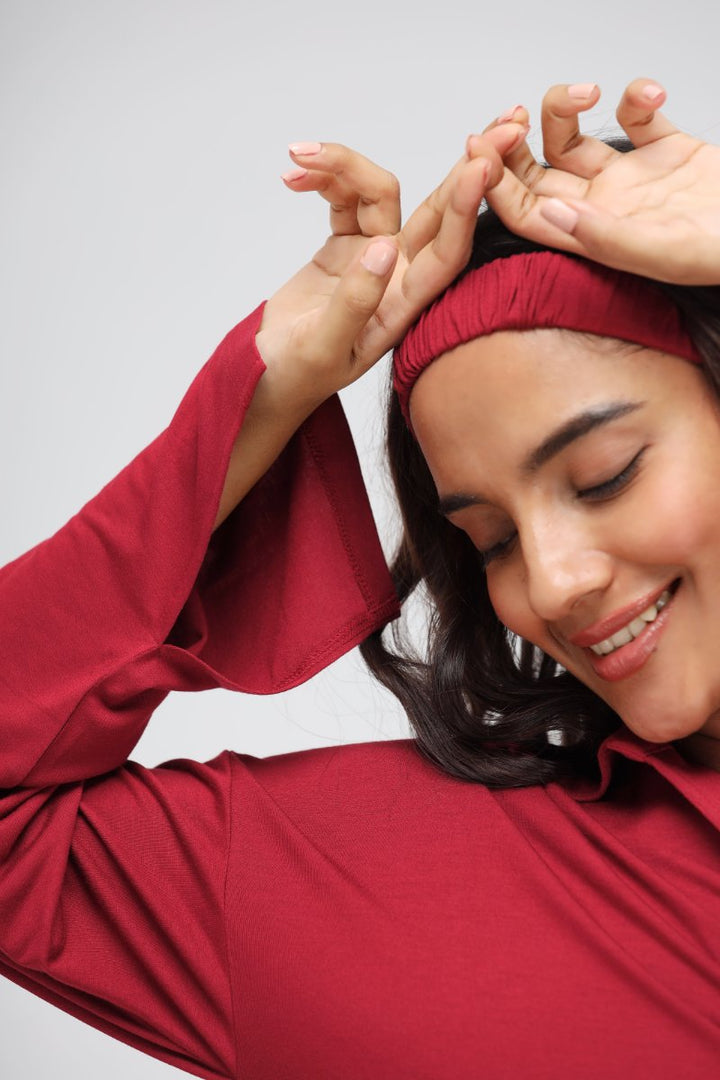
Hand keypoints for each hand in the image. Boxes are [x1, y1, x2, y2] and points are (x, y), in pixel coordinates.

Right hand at [255, 124, 527, 417]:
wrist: (266, 376)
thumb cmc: (295, 373)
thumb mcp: (322, 348)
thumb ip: (354, 302)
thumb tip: (383, 249)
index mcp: (404, 306)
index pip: (447, 252)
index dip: (466, 208)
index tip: (481, 165)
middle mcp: (400, 277)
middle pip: (440, 211)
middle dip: (469, 164)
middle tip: (505, 120)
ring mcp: (376, 257)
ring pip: (380, 192)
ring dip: (345, 166)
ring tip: (299, 157)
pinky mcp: (348, 244)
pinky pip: (347, 196)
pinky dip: (323, 178)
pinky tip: (293, 176)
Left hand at [469, 79, 719, 285]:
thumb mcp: (665, 251)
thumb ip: (605, 237)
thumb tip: (546, 212)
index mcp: (592, 238)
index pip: (524, 212)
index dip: (495, 182)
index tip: (479, 147)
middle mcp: (603, 208)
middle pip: (535, 172)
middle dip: (516, 141)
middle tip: (515, 114)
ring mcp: (632, 179)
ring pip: (572, 138)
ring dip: (565, 108)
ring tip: (588, 90)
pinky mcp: (668, 150)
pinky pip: (635, 115)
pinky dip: (637, 95)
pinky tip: (652, 94)